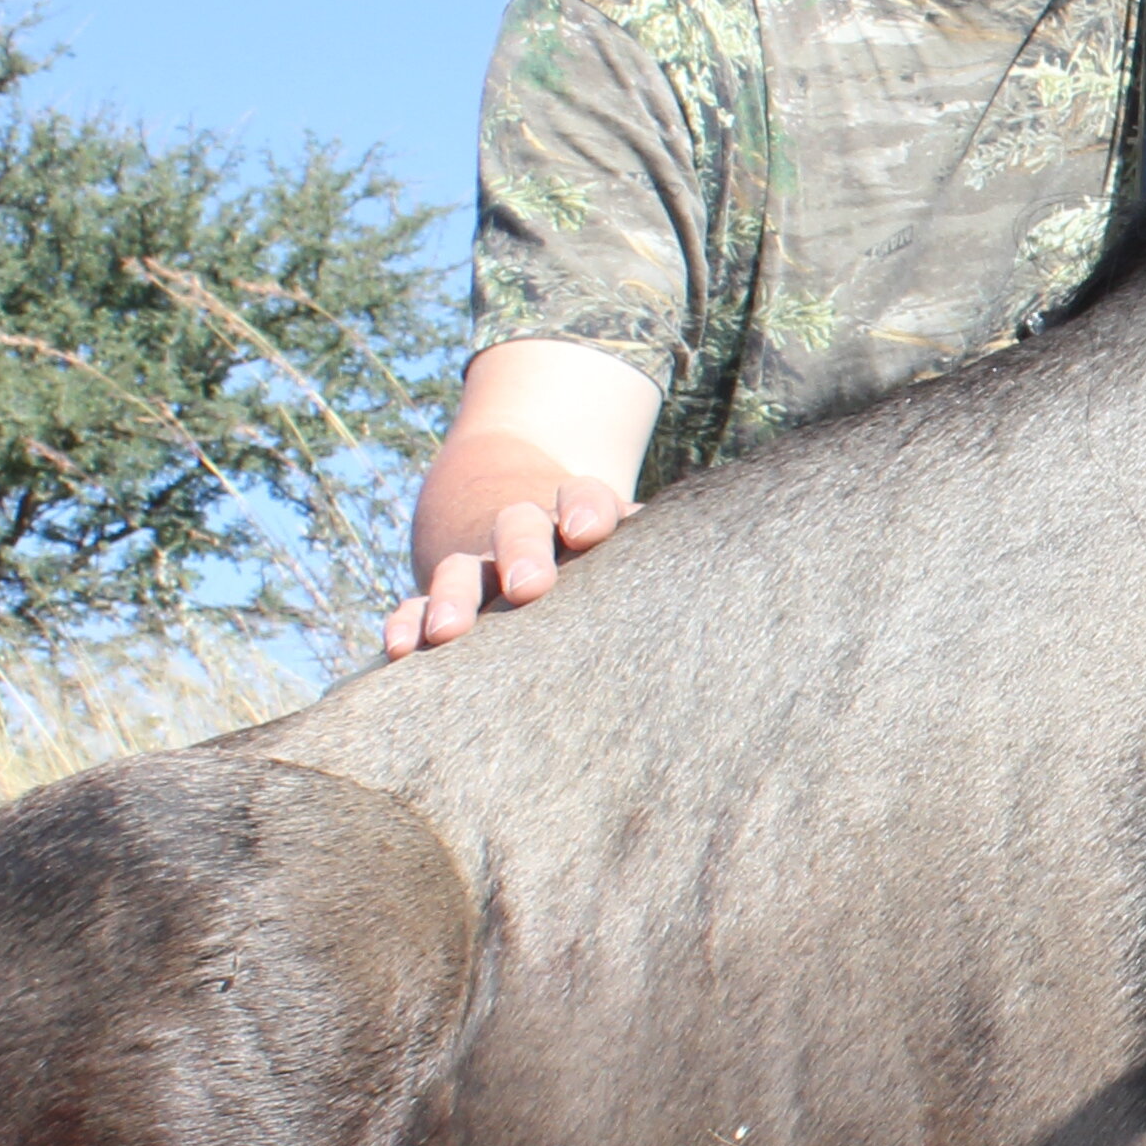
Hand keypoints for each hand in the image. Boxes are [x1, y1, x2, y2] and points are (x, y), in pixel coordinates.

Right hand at [383, 473, 631, 656]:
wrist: (532, 544)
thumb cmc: (602, 568)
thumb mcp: (631, 560)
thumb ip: (650, 566)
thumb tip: (743, 591)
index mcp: (580, 519)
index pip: (584, 498)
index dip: (584, 508)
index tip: (586, 530)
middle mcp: (526, 536)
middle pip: (519, 528)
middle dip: (521, 553)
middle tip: (528, 587)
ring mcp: (481, 568)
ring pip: (463, 570)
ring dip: (454, 596)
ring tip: (448, 631)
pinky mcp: (444, 602)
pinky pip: (419, 607)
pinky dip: (408, 623)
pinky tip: (402, 647)